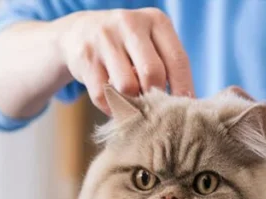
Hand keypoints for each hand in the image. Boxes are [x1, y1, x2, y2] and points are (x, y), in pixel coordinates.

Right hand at [55, 9, 194, 113]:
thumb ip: (167, 67)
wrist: (81, 32)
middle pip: (153, 74)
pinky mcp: (85, 57)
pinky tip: (115, 101)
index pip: (178, 60)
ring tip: (133, 102)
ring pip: (127, 86)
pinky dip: (112, 106)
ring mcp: (105, 38)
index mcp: (156, 20)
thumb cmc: (127, 46)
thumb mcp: (150, 43)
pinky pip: (104, 95)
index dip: (183, 89)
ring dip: (132, 102)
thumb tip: (184, 104)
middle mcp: (130, 23)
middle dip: (155, 97)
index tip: (184, 110)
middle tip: (153, 107)